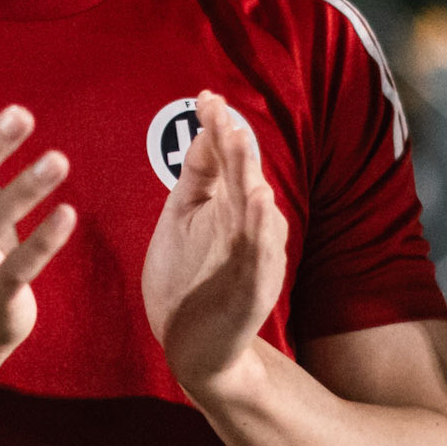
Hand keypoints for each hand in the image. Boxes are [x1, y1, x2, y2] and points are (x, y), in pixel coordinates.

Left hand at [141, 90, 287, 397]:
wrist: (194, 347)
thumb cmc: (188, 278)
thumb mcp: (185, 217)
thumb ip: (198, 173)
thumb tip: (206, 122)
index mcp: (229, 206)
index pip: (228, 160)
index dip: (217, 130)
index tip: (204, 99)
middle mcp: (247, 228)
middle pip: (246, 182)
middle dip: (238, 151)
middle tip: (226, 120)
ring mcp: (254, 260)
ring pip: (259, 218)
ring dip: (255, 188)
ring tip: (247, 160)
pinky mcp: (254, 292)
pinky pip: (261, 260)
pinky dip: (262, 235)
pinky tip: (259, 209)